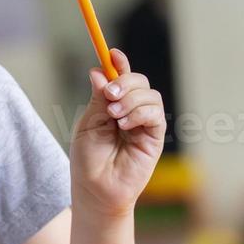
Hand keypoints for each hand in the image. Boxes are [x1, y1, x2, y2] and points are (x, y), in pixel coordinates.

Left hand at [70, 48, 165, 217]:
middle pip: (139, 81)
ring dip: (131, 99)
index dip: (119, 63)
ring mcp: (144, 123)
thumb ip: (98, 99)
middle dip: (125, 81)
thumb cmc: (88, 160)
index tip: (111, 53)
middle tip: (109, 95)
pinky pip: (155, 114)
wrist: (95, 189)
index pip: (120, 78)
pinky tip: (124, 125)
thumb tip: (100, 71)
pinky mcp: (154, 137)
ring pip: (150, 95)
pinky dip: (140, 113)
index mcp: (111, 105)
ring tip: (114, 116)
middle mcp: (130, 111)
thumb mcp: (88, 123)